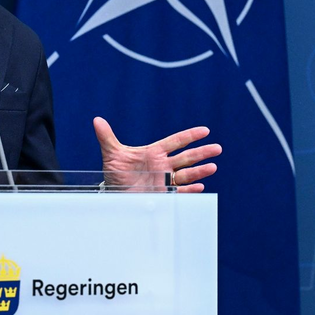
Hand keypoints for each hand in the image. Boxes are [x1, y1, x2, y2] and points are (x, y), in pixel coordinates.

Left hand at [92, 117, 220, 192]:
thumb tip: (97, 120)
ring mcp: (164, 180)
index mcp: (154, 153)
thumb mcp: (112, 155)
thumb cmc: (115, 172)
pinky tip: (200, 187)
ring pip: (186, 174)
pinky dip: (189, 190)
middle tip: (217, 148)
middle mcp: (163, 165)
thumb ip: (107, 137)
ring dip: (199, 171)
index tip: (204, 131)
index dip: (190, 136)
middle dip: (202, 153)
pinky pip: (180, 191)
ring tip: (212, 167)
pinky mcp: (163, 193)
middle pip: (186, 157)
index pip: (175, 141)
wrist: (114, 193)